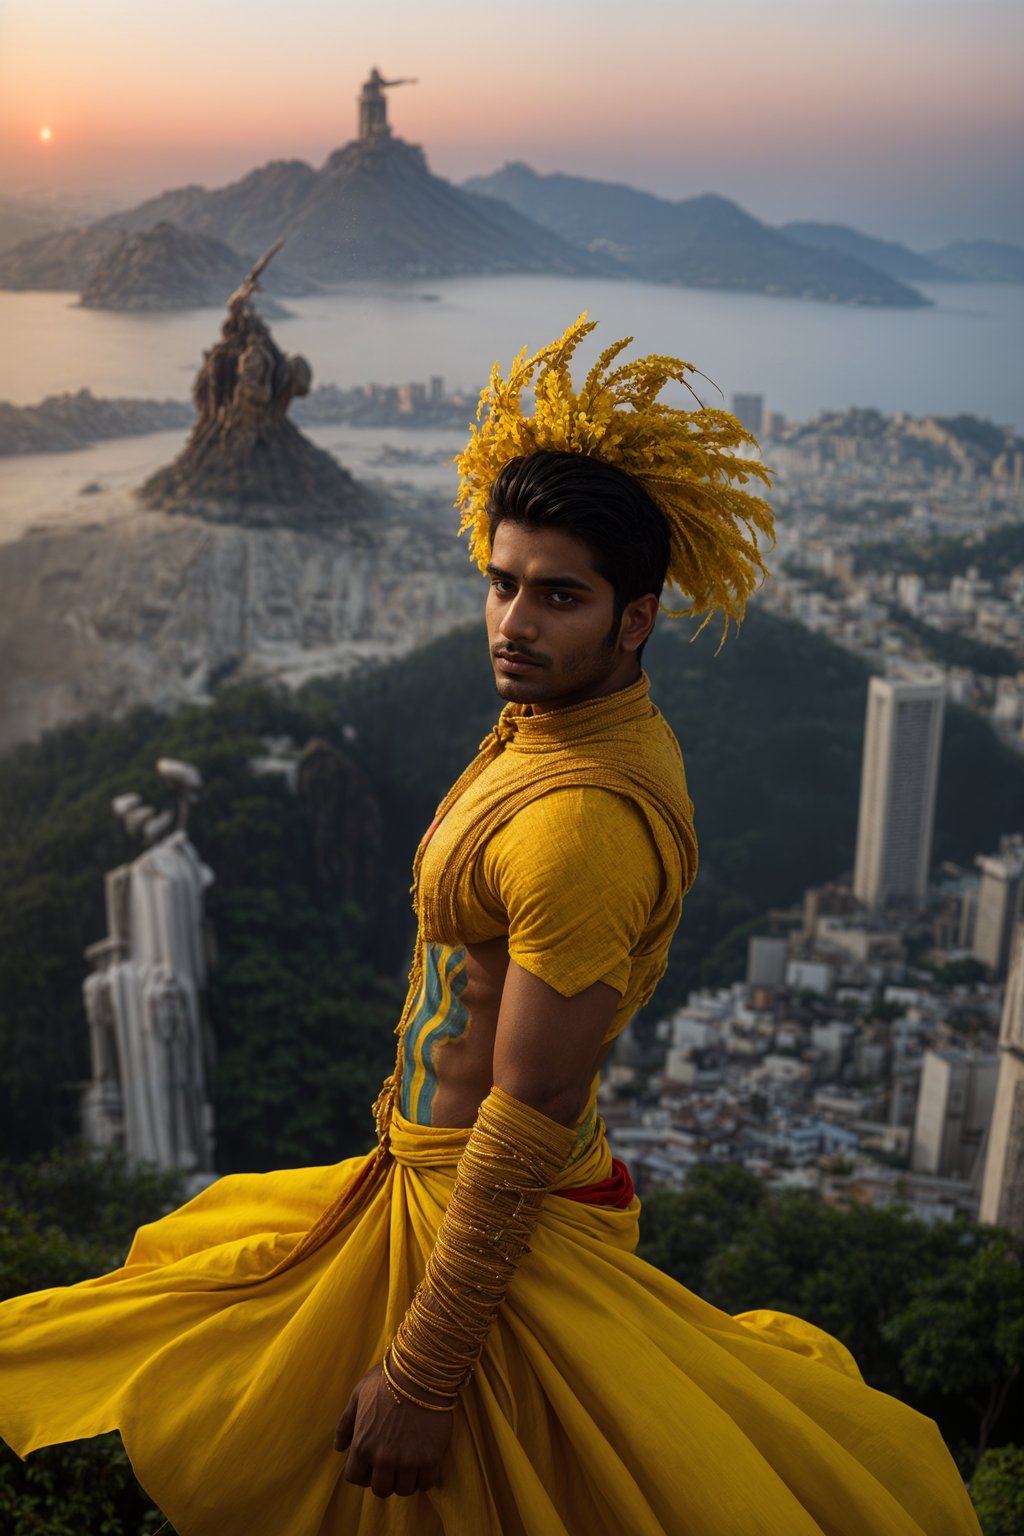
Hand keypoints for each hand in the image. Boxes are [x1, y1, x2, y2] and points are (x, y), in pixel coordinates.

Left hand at [335, 1365, 453, 1498]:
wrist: (421, 1371)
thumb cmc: (388, 1379)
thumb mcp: (358, 1395)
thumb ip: (345, 1423)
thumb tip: (339, 1447)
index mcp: (362, 1444)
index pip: (354, 1478)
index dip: (363, 1474)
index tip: (372, 1465)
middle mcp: (382, 1458)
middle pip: (380, 1489)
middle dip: (385, 1479)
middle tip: (394, 1464)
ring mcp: (407, 1460)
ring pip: (404, 1490)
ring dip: (406, 1479)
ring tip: (411, 1463)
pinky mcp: (430, 1458)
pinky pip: (426, 1484)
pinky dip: (426, 1477)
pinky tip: (426, 1462)